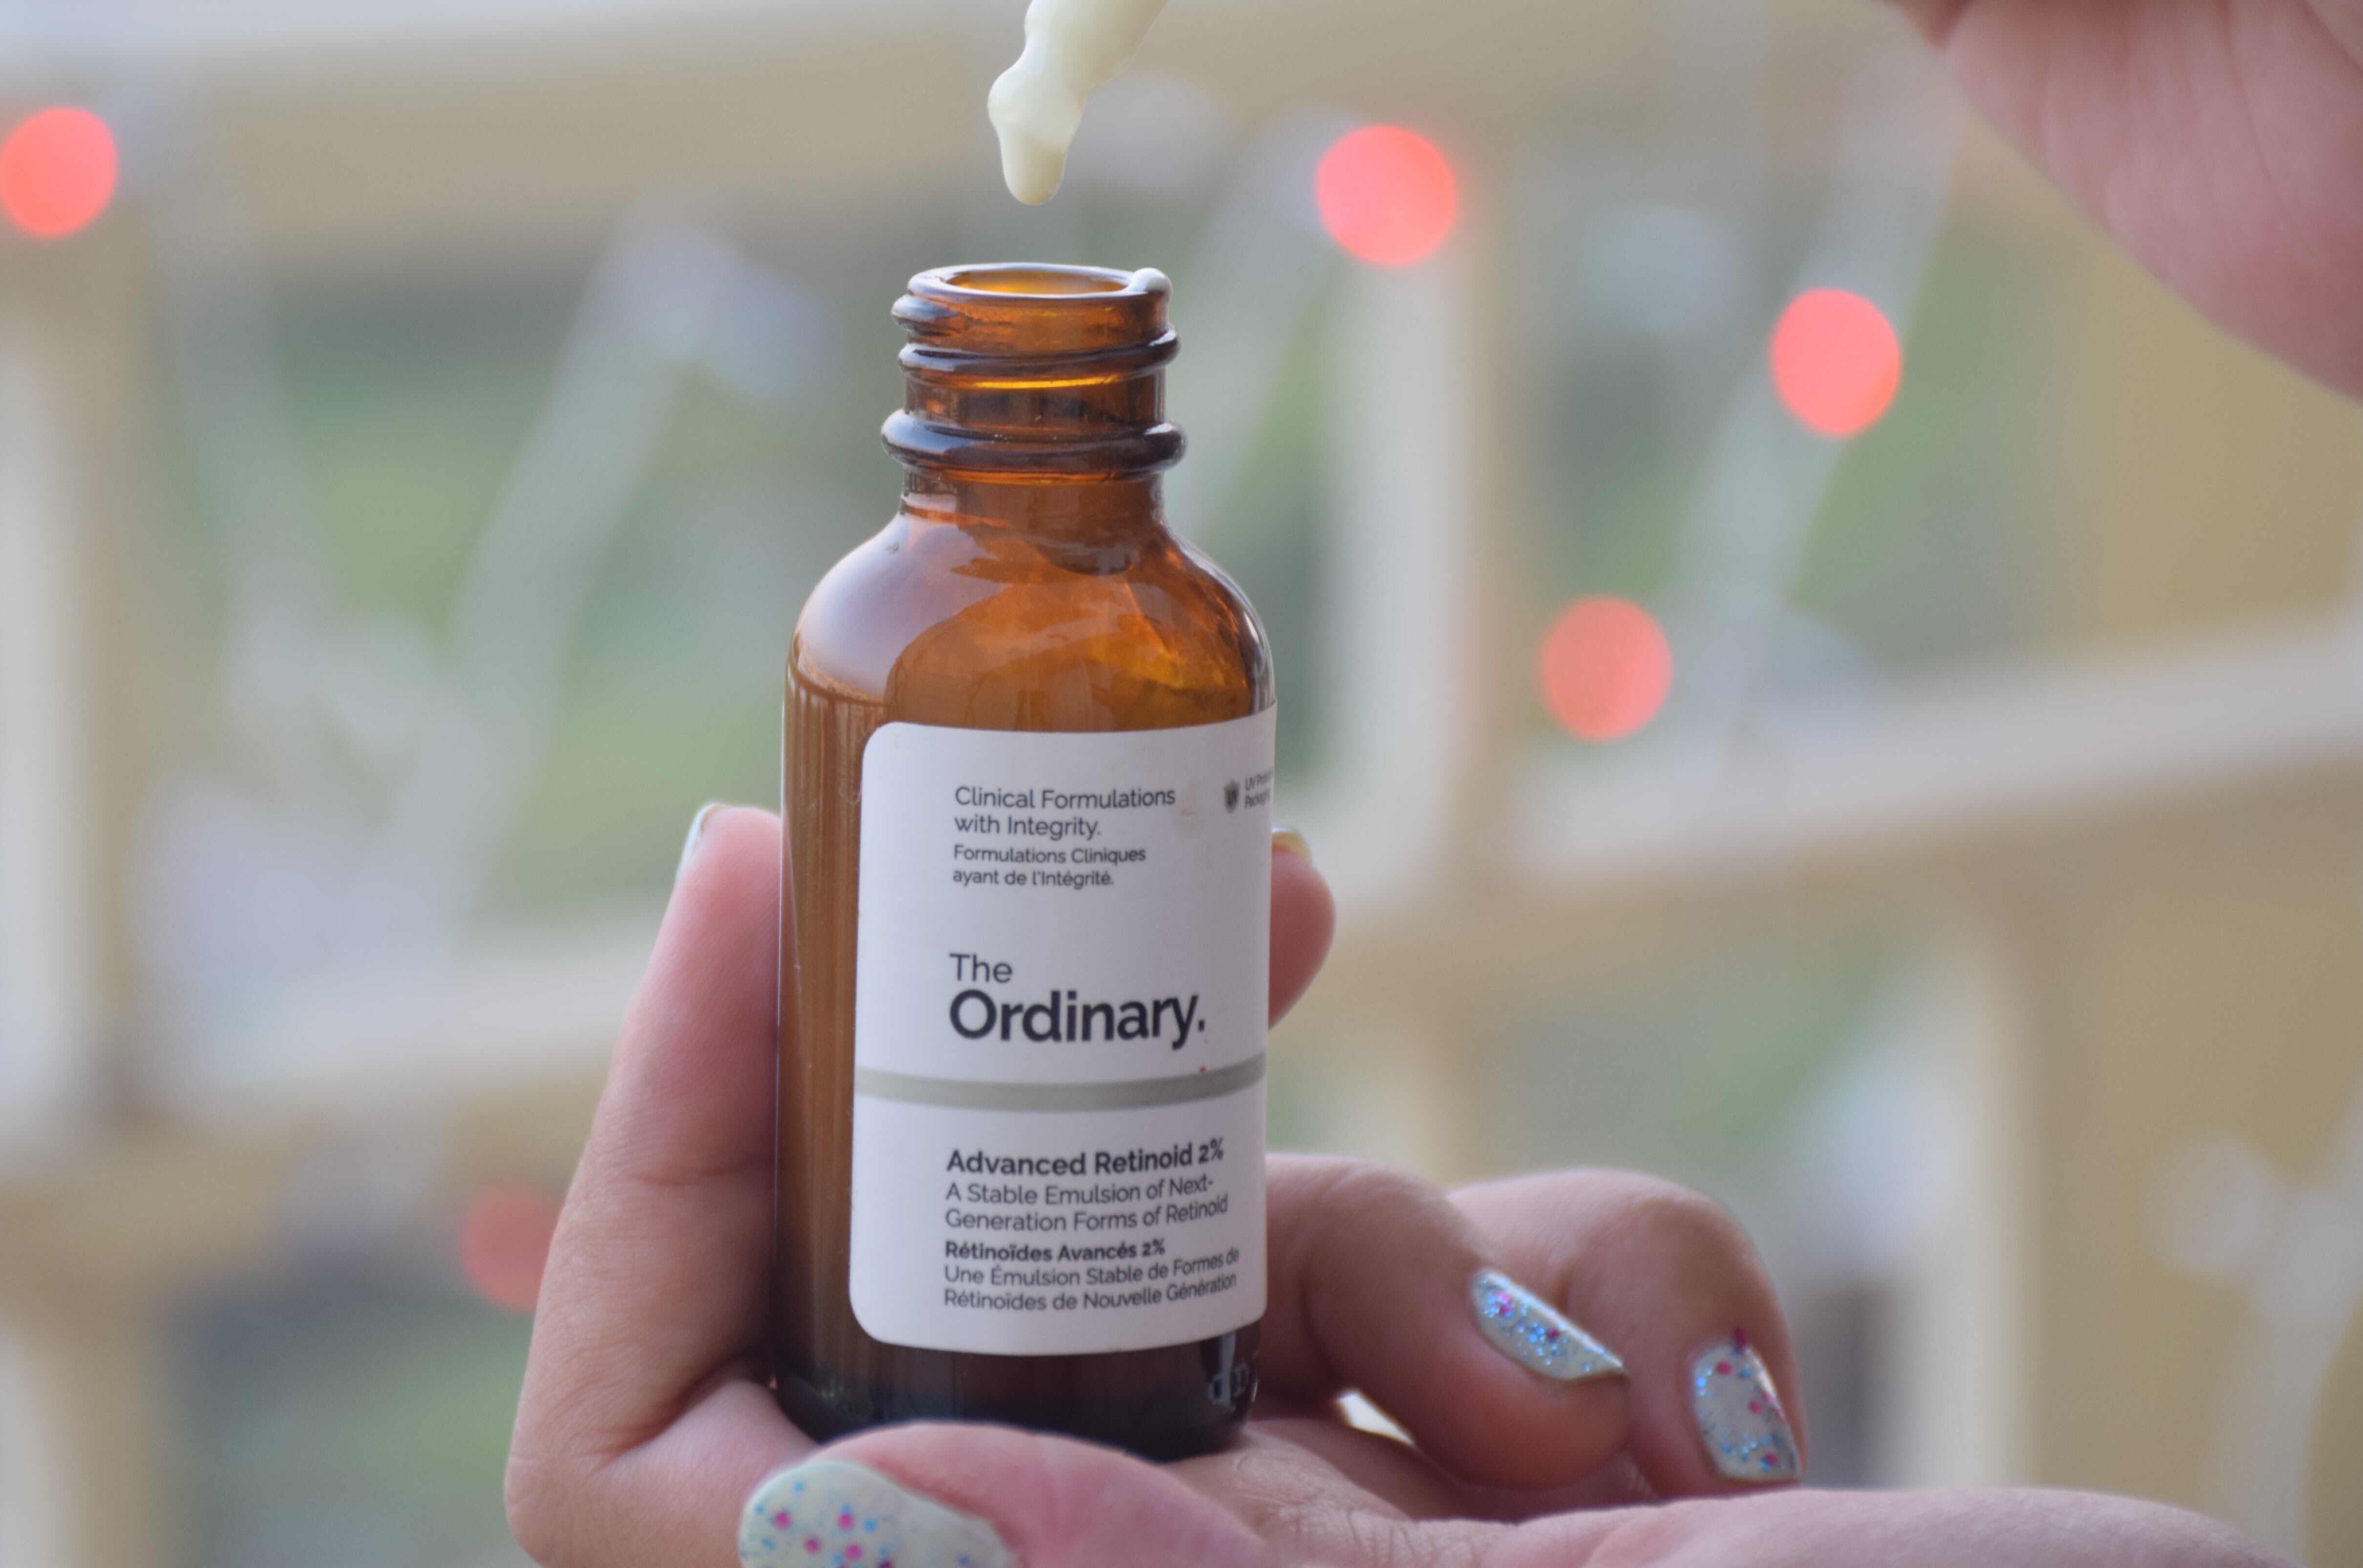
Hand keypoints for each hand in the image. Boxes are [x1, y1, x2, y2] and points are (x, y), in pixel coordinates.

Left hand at [502, 806, 2272, 1564]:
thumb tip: (827, 1479)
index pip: (648, 1460)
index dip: (665, 1155)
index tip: (752, 864)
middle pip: (950, 1285)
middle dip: (1081, 1085)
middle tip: (1243, 902)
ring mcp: (1343, 1558)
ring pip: (1249, 1259)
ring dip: (1426, 1248)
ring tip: (1580, 1405)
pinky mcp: (1535, 1493)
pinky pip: (1497, 1293)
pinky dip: (1623, 1286)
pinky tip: (1714, 1415)